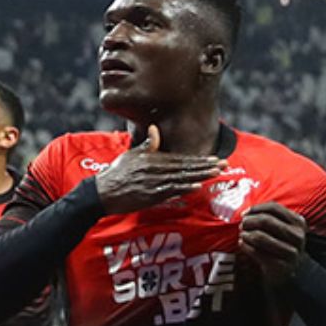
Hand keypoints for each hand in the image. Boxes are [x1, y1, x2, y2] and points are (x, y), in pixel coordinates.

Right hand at [94, 125, 223, 214]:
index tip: (215, 158)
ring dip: (200, 175)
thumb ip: (147, 145)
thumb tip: (157, 129)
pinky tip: (196, 186)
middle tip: (224, 164)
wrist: (101, 192)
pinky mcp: (149, 196)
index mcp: (153, 159)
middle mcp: (155, 169)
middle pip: (185, 167)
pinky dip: (183, 188)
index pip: (182, 159)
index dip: (199, 159)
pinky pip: (170, 191)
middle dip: (206, 166)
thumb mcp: (131, 155)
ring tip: (216, 173)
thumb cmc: (116, 173)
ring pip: (181, 178)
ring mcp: (153, 183)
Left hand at [238, 202, 305, 284]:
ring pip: (260, 236)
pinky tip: (242, 244)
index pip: (274, 208)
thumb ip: (268, 217)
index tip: (244, 214)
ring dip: (246, 234)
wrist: (286, 272)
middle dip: (249, 221)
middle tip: (242, 225)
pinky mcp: (281, 266)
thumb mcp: (281, 230)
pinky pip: (257, 252)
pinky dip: (246, 246)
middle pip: (266, 221)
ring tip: (242, 235)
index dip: (256, 209)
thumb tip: (246, 212)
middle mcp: (298, 236)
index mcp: (299, 223)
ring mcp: (291, 252)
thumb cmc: (279, 246)